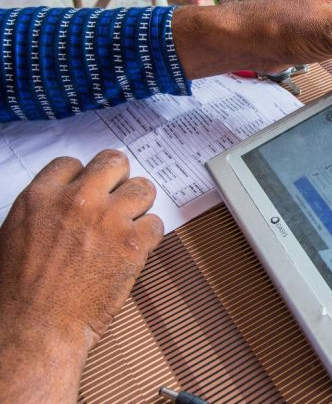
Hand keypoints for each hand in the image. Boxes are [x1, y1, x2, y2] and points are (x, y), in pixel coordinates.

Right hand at [0, 150, 161, 401]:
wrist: (36, 328)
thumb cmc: (20, 293)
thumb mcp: (15, 235)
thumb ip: (45, 210)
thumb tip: (66, 202)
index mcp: (41, 196)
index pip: (73, 163)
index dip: (83, 177)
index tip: (90, 188)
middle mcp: (77, 201)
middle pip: (114, 162)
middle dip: (118, 178)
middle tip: (119, 195)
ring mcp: (108, 219)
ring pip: (143, 188)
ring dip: (139, 204)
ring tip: (131, 220)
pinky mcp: (132, 243)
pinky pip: (156, 223)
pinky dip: (150, 234)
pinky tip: (138, 245)